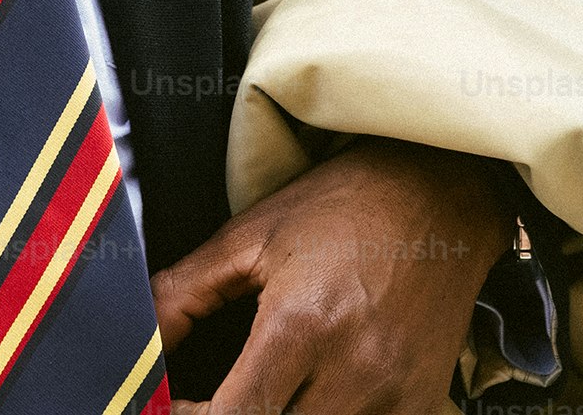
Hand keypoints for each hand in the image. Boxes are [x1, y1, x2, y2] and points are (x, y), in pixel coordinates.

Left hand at [153, 136, 509, 414]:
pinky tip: (309, 394)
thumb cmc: (345, 204)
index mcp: (303, 325)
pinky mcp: (422, 402)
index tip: (172, 405)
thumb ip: (183, 292)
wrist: (444, 189)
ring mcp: (395, 395)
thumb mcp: (252, 234)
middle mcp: (354, 371)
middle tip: (212, 399)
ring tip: (261, 391)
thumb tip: (138, 339)